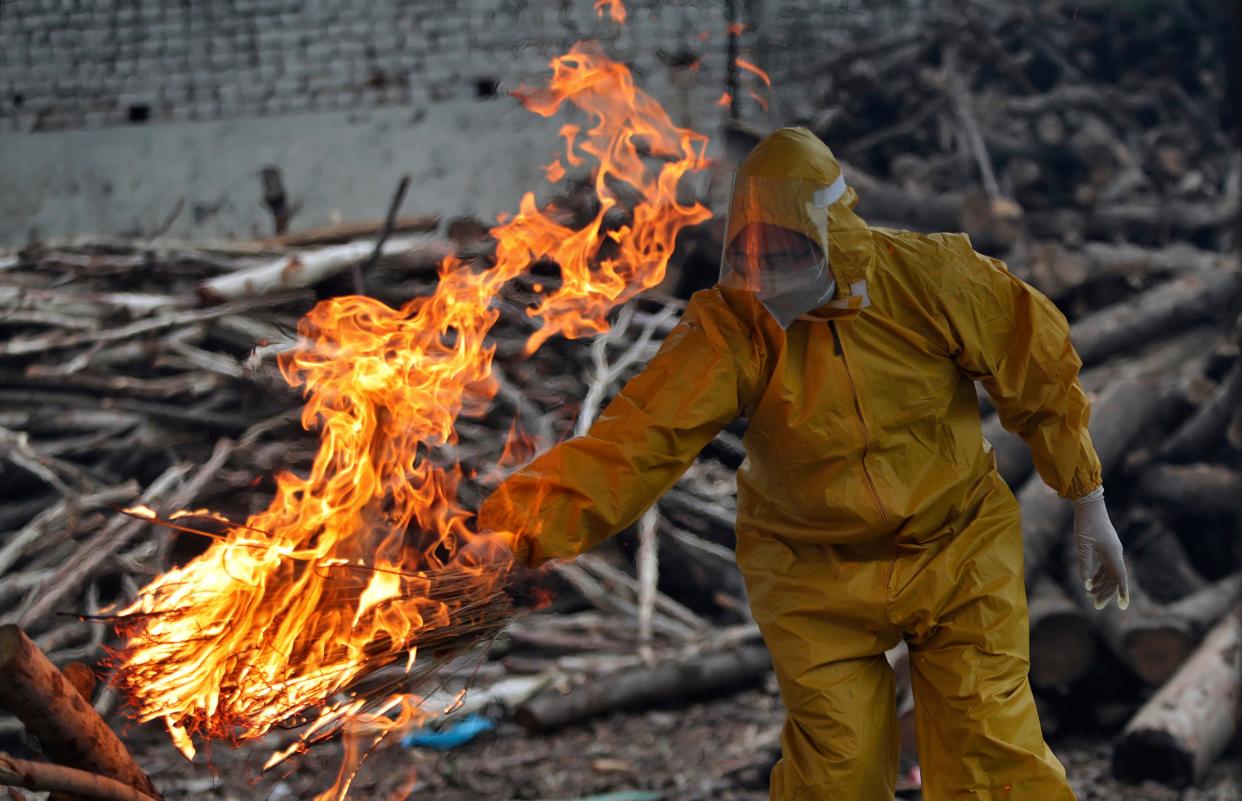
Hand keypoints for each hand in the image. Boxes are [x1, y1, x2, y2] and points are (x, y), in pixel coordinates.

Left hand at [1071, 486, 1128, 609]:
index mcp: (1113, 554)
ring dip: (1100, 585)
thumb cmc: (1086, 524)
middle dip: (1106, 593)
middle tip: (1096, 606)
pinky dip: (1098, 575)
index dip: (1122, 592)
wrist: (1089, 505)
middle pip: (1113, 579)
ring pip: (1108, 573)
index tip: (1122, 606)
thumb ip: (1084, 563)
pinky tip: (1090, 583)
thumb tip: (1086, 581)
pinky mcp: (1104, 548)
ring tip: (1090, 596)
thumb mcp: (1083, 545)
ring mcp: (1110, 551)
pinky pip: (1104, 566)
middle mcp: (1115, 554)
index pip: (1120, 578)